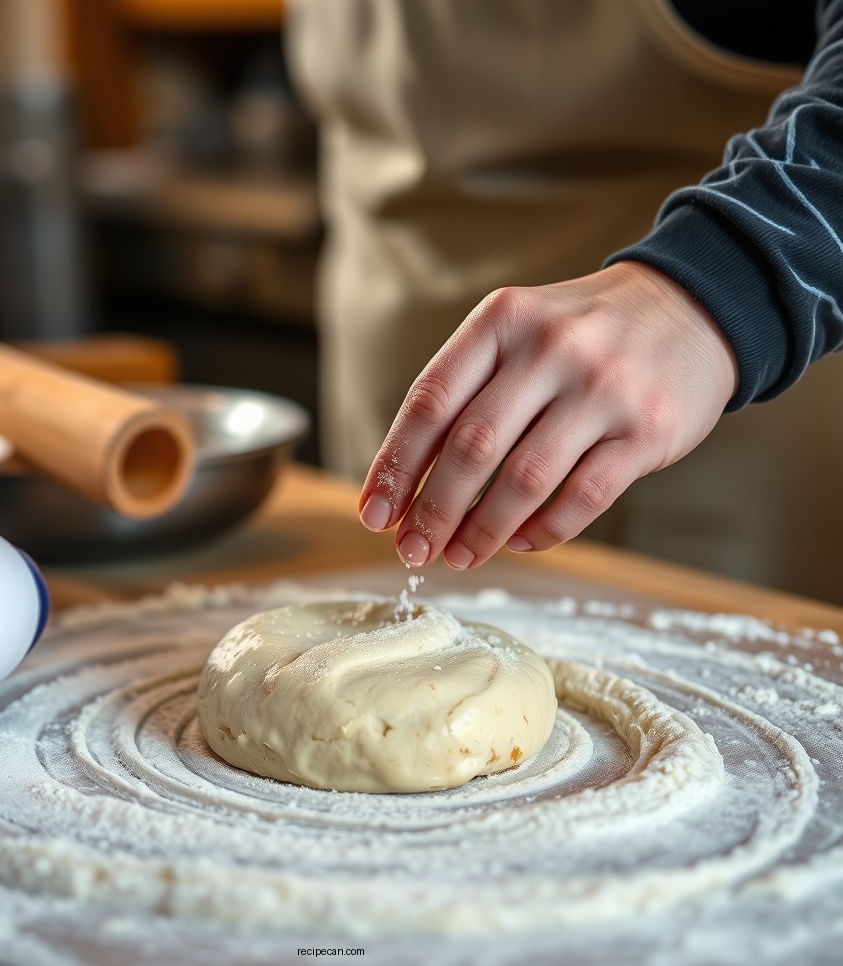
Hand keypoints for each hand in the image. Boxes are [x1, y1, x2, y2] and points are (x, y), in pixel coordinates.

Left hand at [358, 261, 739, 568]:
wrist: (693, 307)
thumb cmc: (580, 335)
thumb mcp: (517, 334)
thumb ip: (466, 394)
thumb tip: (406, 484)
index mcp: (503, 321)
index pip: (431, 402)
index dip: (395, 465)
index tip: (374, 514)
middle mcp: (550, 349)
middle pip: (471, 447)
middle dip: (433, 510)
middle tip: (412, 549)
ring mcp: (603, 389)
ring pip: (524, 480)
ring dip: (483, 531)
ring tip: (460, 556)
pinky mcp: (648, 430)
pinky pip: (583, 498)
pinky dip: (544, 531)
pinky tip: (522, 542)